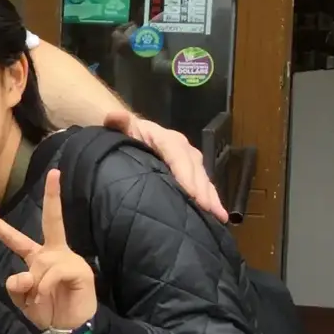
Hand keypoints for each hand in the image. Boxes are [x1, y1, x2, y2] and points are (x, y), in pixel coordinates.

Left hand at [0, 170, 99, 331]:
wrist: (69, 329)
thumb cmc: (47, 311)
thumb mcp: (23, 298)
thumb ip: (17, 285)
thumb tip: (25, 274)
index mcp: (37, 257)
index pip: (13, 238)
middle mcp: (53, 253)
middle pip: (52, 220)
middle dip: (53, 196)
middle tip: (55, 172)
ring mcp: (68, 259)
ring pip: (40, 265)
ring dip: (35, 287)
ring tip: (42, 300)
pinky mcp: (79, 271)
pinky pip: (53, 274)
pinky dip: (45, 289)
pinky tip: (50, 297)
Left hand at [105, 108, 226, 217]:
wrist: (131, 130)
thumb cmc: (125, 132)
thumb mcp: (120, 125)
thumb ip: (116, 122)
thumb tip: (115, 117)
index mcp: (165, 138)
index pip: (177, 155)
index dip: (185, 174)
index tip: (191, 194)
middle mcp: (182, 148)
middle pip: (194, 169)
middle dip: (201, 190)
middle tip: (207, 210)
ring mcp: (188, 160)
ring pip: (202, 178)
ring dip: (211, 197)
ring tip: (218, 216)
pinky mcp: (190, 171)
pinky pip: (203, 185)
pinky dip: (211, 199)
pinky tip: (218, 216)